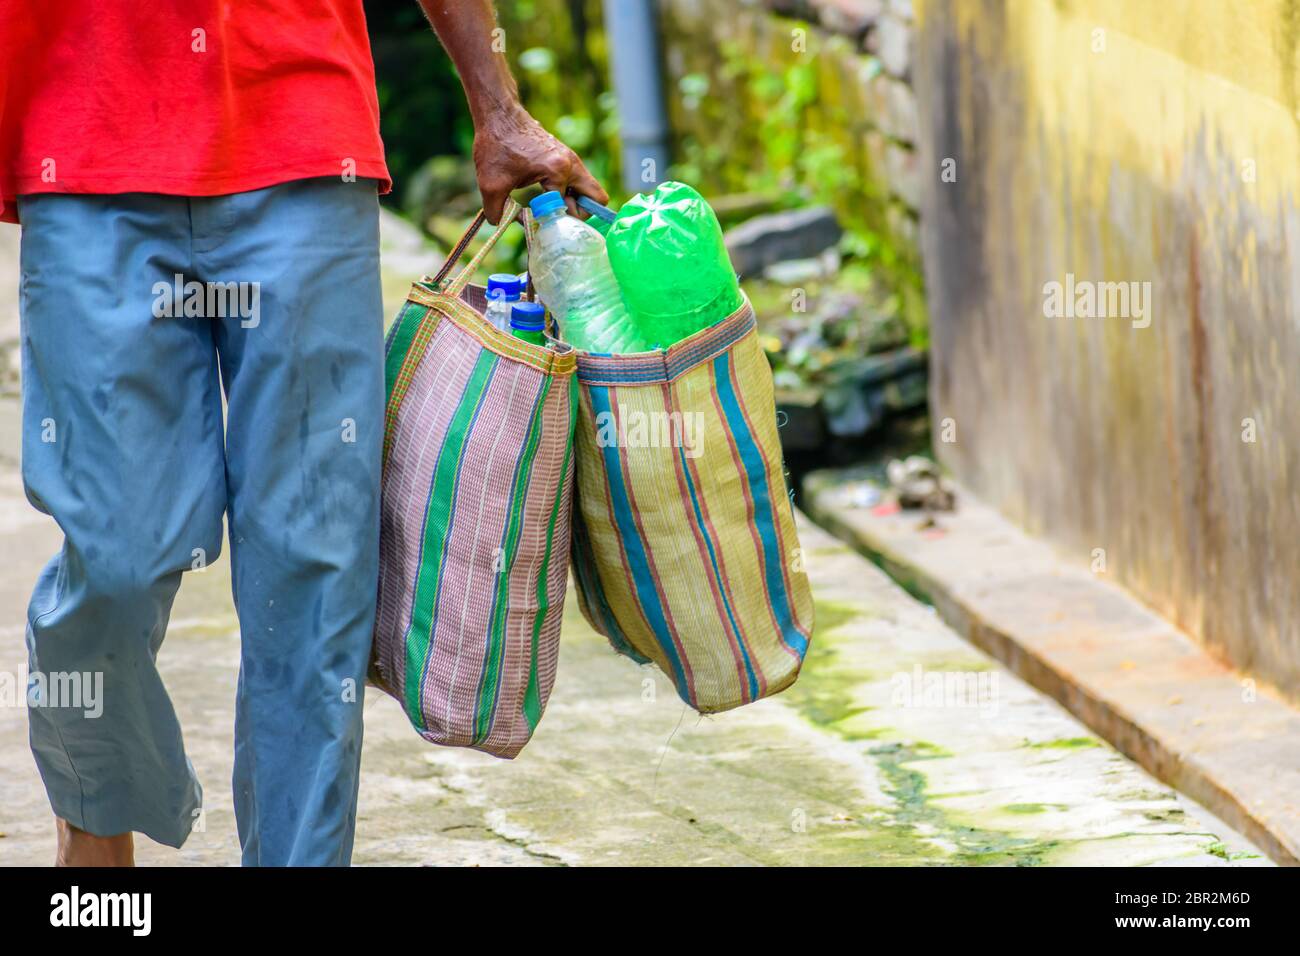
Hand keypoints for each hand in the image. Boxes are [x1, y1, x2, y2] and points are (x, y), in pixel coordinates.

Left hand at [472, 106, 608, 223]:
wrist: (499, 114)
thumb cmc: (495, 145)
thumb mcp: (491, 184)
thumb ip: (496, 211)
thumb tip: (500, 225)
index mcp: (558, 170)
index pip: (571, 209)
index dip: (552, 220)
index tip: (535, 219)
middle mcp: (572, 164)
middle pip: (597, 199)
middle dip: (579, 213)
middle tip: (557, 216)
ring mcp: (572, 159)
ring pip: (589, 190)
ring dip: (573, 202)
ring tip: (548, 205)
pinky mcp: (566, 157)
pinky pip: (578, 181)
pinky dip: (567, 192)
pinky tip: (544, 193)